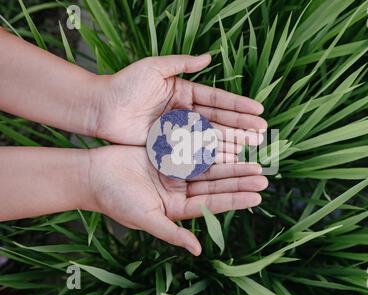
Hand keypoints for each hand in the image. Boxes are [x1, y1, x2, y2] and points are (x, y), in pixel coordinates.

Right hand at [87, 145, 267, 255]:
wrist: (93, 174)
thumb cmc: (115, 200)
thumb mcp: (145, 218)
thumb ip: (171, 233)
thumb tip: (197, 250)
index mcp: (177, 207)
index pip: (213, 203)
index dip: (236, 199)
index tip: (258, 196)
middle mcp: (180, 190)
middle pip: (216, 184)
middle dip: (239, 179)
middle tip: (263, 175)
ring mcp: (176, 171)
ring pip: (209, 166)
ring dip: (230, 163)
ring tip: (254, 160)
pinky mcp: (169, 154)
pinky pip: (195, 149)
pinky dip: (211, 146)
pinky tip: (229, 142)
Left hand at [93, 54, 266, 145]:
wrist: (101, 108)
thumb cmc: (125, 84)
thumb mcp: (153, 67)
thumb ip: (181, 63)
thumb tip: (209, 57)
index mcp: (184, 92)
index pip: (217, 99)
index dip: (238, 105)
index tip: (258, 110)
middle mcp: (184, 112)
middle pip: (218, 120)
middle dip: (240, 126)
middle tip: (262, 132)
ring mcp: (178, 130)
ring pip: (209, 136)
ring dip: (231, 141)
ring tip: (252, 147)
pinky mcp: (168, 145)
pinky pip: (193, 150)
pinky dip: (210, 155)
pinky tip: (228, 159)